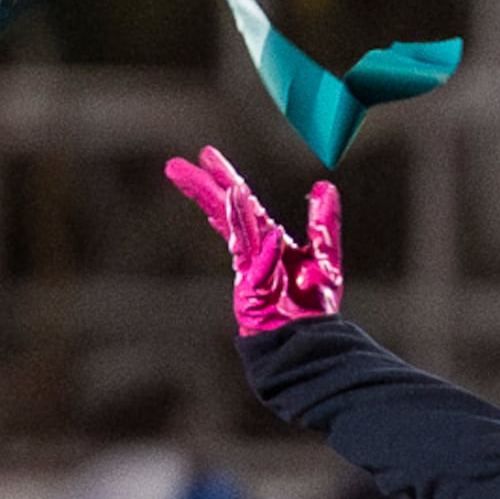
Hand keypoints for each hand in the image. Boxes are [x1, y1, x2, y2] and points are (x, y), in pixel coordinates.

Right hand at [161, 146, 340, 334]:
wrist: (308, 342)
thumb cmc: (312, 306)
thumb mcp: (324, 257)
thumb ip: (324, 224)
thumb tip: (324, 187)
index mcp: (266, 242)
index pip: (243, 205)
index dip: (226, 180)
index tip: (206, 157)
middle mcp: (254, 254)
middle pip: (226, 215)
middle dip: (205, 189)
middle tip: (175, 166)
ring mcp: (250, 273)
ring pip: (238, 234)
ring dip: (229, 209)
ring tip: (212, 181)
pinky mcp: (254, 295)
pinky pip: (259, 265)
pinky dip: (261, 246)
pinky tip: (260, 224)